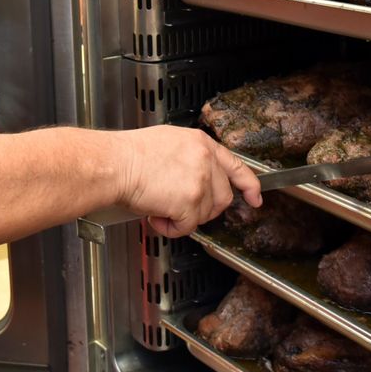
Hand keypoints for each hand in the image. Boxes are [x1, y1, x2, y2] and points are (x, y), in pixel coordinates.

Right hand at [113, 126, 261, 236]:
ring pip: (205, 214)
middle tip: (180, 208)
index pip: (236, 165)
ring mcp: (200, 181)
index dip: (249, 185)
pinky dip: (172, 228)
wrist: (115, 164)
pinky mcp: (190, 202)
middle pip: (223, 197)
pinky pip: (188, 227)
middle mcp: (205, 160)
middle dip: (204, 209)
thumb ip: (189, 157)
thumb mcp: (168, 143)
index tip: (255, 197)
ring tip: (160, 208)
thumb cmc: (129, 155)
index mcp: (201, 143)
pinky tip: (157, 217)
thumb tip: (193, 177)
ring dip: (184, 218)